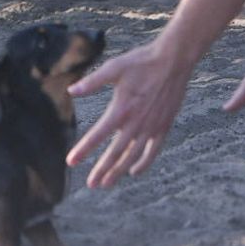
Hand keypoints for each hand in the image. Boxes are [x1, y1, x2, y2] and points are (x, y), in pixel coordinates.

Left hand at [66, 41, 195, 191]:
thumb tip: (71, 91)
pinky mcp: (163, 126)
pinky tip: (134, 172)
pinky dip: (143, 163)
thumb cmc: (141, 62)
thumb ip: (92, 82)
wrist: (173, 60)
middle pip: (115, 153)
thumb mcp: (114, 68)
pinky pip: (153, 151)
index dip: (83, 150)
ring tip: (107, 184)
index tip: (71, 162)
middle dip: (102, 170)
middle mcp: (135, 123)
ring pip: (132, 156)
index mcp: (121, 109)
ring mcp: (151, 127)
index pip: (97, 135)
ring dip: (119, 171)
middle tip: (90, 184)